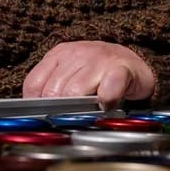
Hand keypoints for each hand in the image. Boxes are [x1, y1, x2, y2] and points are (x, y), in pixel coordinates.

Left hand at [23, 41, 155, 108]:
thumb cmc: (99, 73)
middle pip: (53, 92)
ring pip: (75, 92)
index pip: (34, 84)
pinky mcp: (120, 69)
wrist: (135, 64)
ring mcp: (99, 60)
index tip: (47, 115)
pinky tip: (106, 105)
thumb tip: (36, 115)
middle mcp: (77, 53)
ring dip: (80, 109)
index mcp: (59, 54)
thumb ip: (52, 88)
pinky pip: (107, 89)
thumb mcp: (70, 73)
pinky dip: (104, 101)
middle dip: (59, 110)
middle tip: (71, 117)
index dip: (37, 105)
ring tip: (88, 112)